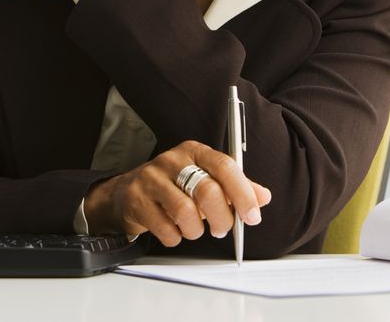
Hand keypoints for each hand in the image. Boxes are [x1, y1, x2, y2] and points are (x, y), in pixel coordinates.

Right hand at [84, 140, 271, 246]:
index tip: (252, 215)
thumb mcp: (205, 179)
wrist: (127, 192)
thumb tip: (262, 197)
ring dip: (196, 230)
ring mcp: (151, 179)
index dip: (242, 193)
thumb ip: (235, 187)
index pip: (224, 166)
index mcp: (193, 151)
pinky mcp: (136, 200)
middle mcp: (172, 160)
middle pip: (207, 191)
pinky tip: (174, 230)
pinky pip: (166, 228)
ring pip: (186, 212)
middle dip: (222, 218)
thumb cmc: (172, 186)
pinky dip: (176, 237)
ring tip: (194, 230)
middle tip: (222, 228)